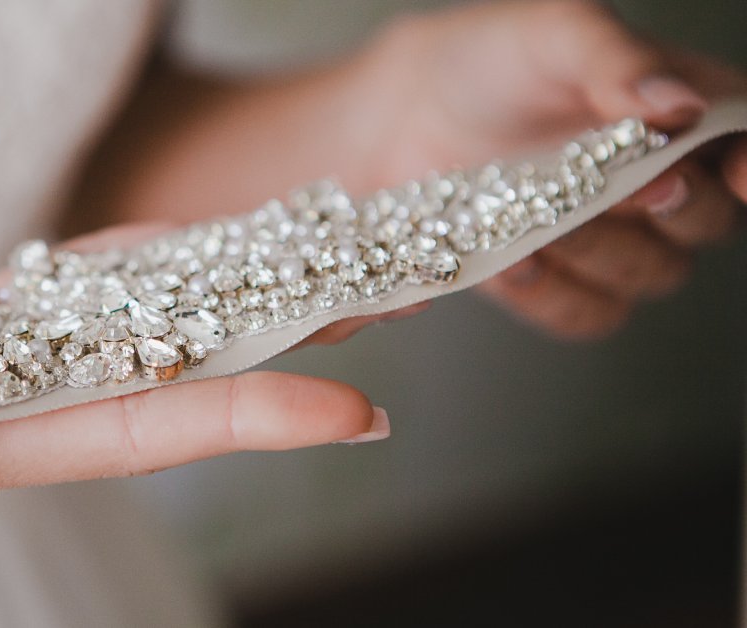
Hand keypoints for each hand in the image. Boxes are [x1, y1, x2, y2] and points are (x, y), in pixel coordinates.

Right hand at [0, 223, 415, 625]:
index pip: (125, 429)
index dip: (240, 417)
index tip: (356, 411)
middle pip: (156, 362)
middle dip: (270, 331)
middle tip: (387, 294)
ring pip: (115, 319)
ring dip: (213, 287)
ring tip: (312, 254)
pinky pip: (51, 303)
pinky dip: (122, 273)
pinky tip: (177, 255)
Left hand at [358, 0, 746, 337]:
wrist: (403, 112)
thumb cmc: (489, 59)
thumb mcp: (554, 34)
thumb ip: (617, 61)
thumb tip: (683, 105)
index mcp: (681, 108)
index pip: (744, 140)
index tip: (735, 176)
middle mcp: (658, 175)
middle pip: (706, 223)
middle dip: (666, 209)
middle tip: (617, 187)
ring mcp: (610, 235)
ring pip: (648, 274)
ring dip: (597, 250)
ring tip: (536, 215)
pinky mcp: (558, 280)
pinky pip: (586, 314)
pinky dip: (553, 294)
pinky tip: (513, 259)